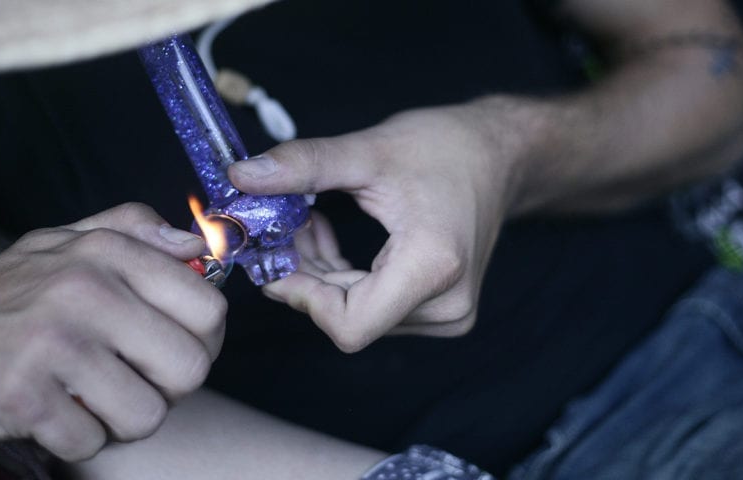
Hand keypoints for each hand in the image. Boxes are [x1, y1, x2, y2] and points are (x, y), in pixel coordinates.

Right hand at [0, 203, 226, 460]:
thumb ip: (132, 233)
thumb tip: (198, 245)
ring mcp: (55, 344)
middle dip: (168, 388)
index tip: (172, 347)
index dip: (202, 340)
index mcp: (105, 253)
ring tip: (90, 398)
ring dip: (122, 420)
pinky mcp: (25, 396)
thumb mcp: (62, 243)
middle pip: (190, 367)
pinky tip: (55, 414)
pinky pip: (93, 442)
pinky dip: (77, 439)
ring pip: (148, 414)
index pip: (209, 307)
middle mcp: (85, 291)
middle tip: (133, 381)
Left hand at [228, 102, 515, 351]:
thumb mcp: (369, 151)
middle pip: (348, 318)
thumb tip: (241, 177)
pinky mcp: (440, 309)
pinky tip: (325, 236)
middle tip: (274, 228)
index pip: (349, 325)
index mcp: (433, 267)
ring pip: (356, 315)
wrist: (501, 155)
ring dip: (318, 275)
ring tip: (303, 223)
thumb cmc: (448, 147)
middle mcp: (445, 304)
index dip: (302, 297)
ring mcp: (446, 313)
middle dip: (302, 277)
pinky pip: (373, 307)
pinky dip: (340, 277)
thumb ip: (304, 167)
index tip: (273, 255)